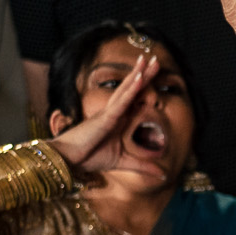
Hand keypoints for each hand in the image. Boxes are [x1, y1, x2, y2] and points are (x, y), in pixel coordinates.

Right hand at [47, 47, 161, 177]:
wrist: (71, 160)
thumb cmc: (92, 157)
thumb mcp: (125, 162)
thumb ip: (144, 165)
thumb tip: (164, 175)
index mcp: (120, 119)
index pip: (136, 99)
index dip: (146, 86)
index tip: (158, 74)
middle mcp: (116, 112)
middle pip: (133, 89)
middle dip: (145, 73)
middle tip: (156, 58)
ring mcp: (110, 113)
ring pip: (127, 90)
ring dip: (139, 74)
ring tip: (148, 59)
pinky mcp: (105, 118)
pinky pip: (121, 101)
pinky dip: (131, 89)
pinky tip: (140, 78)